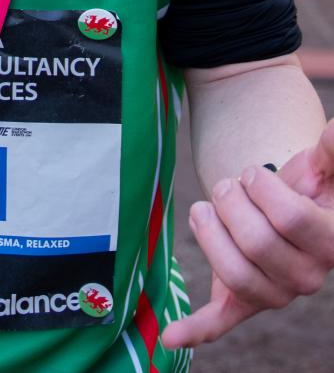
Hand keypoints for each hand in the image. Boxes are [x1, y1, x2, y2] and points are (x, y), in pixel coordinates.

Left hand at [162, 117, 333, 348]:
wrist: (286, 207)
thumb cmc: (306, 183)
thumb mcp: (321, 165)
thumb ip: (332, 151)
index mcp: (330, 243)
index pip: (290, 218)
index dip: (262, 187)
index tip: (252, 173)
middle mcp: (307, 276)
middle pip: (257, 243)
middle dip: (231, 202)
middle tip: (226, 186)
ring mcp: (275, 293)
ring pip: (235, 274)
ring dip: (210, 234)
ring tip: (203, 209)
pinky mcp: (242, 303)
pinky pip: (220, 324)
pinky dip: (194, 330)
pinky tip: (170, 335)